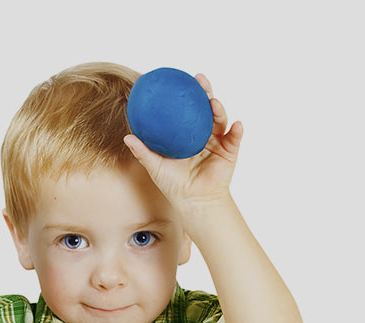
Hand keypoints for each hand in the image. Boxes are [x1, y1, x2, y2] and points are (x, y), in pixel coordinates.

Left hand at [123, 73, 241, 217]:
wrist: (194, 202)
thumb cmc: (174, 185)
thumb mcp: (156, 167)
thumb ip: (143, 151)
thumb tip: (127, 136)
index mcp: (187, 134)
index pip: (187, 109)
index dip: (184, 94)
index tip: (178, 79)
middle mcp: (203, 134)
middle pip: (205, 108)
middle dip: (204, 91)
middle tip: (199, 79)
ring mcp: (217, 142)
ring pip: (220, 119)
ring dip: (219, 109)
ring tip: (214, 103)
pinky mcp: (230, 152)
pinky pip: (234, 139)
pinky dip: (236, 131)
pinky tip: (237, 125)